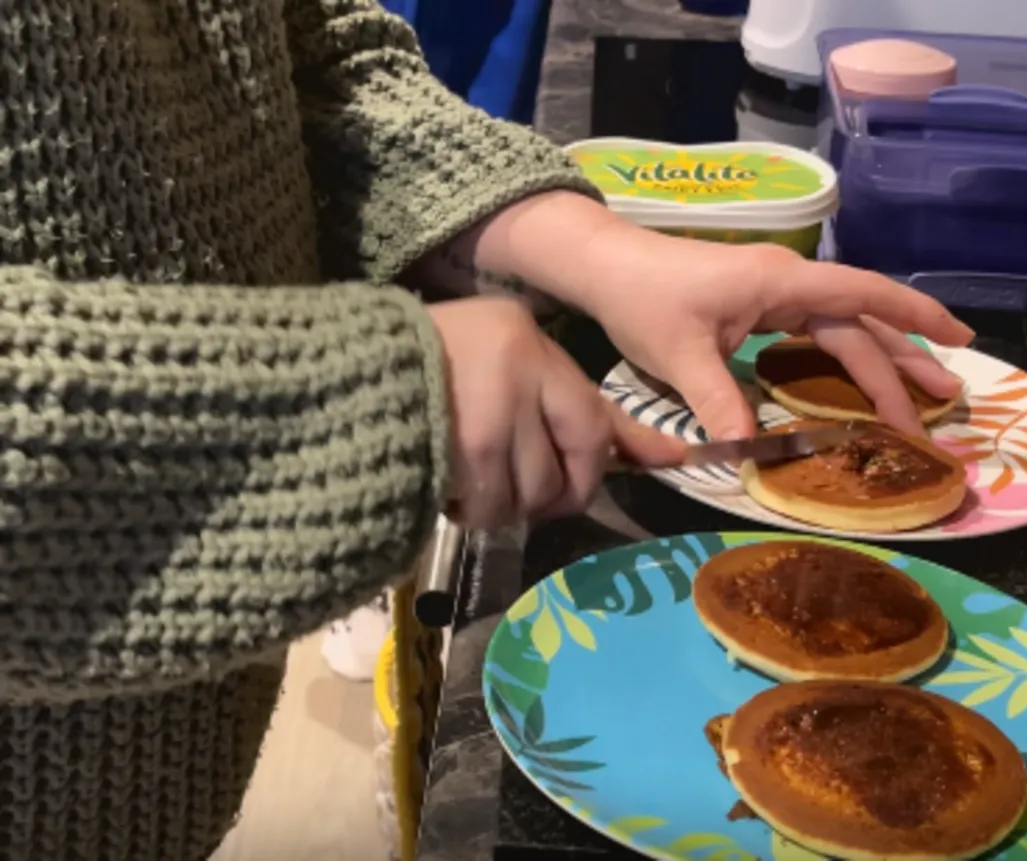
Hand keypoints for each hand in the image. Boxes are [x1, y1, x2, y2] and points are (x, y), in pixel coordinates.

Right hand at [426, 297, 683, 527]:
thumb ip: (568, 412)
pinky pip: (493, 505)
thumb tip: (665, 455)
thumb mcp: (499, 371)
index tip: (675, 461)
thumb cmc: (419, 375)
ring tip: (469, 482)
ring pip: (532, 492)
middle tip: (522, 493)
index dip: (634, 447)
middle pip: (572, 464)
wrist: (335, 381)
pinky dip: (473, 510)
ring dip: (505, 504)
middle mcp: (524, 371)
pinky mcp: (469, 447)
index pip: (597, 412)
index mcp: (533, 348)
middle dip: (554, 493)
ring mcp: (497, 409)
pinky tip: (447, 488)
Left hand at [584, 236, 975, 439]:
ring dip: (884, 359)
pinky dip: (849, 356)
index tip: (959, 337)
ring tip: (923, 395)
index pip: (863, 295)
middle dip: (906, 361)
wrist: (603, 265)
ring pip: (845, 327)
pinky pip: (820, 332)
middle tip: (947, 401)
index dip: (914, 316)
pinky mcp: (762, 305)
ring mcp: (777, 293)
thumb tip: (755, 455)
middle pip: (862, 322)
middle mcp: (790, 283)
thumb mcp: (678, 355)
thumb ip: (719, 402)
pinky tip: (864, 379)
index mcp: (782, 283)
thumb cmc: (642, 297)